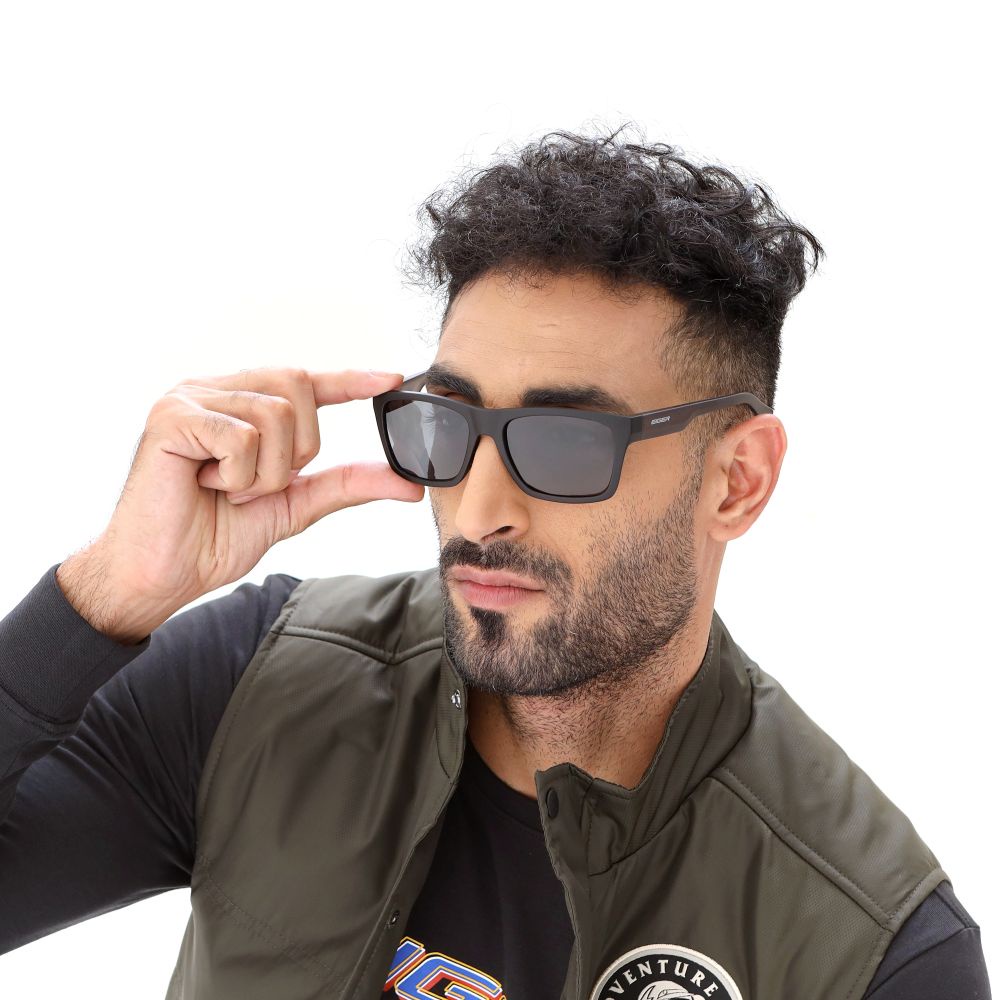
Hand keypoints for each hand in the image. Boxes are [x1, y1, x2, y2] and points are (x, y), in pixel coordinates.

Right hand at [58, 367, 422, 641]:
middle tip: (258, 486)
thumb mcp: (294, 505)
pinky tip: (205, 487)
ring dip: (265, 472)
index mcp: (240, 404)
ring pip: (275, 416)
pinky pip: (243, 437)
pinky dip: (238, 476)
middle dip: (297, 450)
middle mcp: (214, 390)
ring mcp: (189, 397)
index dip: (349, 380)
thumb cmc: (214, 537)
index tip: (394, 379)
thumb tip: (408, 483)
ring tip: (227, 491)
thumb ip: (346, 485)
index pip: (305, 381)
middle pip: (297, 388)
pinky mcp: (171, 416)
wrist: (160, 577)